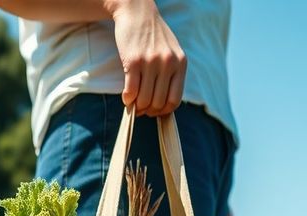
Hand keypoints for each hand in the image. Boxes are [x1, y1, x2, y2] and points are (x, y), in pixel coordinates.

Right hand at [108, 0, 185, 116]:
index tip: (155, 111)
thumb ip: (171, 74)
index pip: (175, 99)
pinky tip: (126, 97)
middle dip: (148, 111)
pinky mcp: (134, 61)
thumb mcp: (170, 52)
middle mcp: (168, 64)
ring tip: (133, 103)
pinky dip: (127, 99)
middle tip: (141, 109)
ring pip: (144, 99)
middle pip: (158, 102)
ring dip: (137, 106)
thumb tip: (162, 104)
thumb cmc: (152, 35)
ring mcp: (151, 63)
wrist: (137, 12)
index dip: (163, 111)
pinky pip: (131, 91)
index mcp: (180, 63)